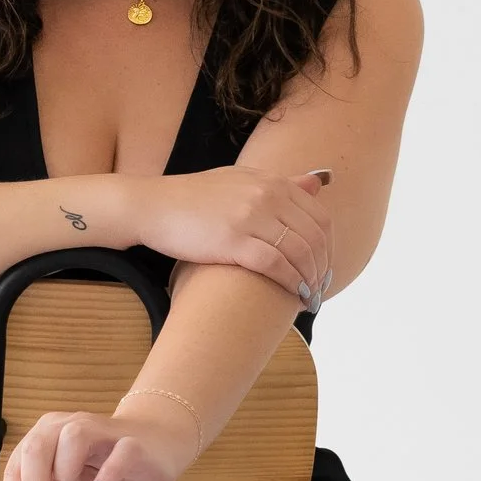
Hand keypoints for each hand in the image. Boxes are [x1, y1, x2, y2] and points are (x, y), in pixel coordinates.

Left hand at [2, 396, 206, 480]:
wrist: (156, 445)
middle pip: (35, 448)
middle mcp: (69, 427)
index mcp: (47, 436)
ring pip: (71, 440)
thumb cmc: (108, 464)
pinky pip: (117, 456)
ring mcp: (102, 432)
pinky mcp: (132, 444)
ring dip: (66, 477)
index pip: (16, 468)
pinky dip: (103, 479)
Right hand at [127, 163, 334, 307]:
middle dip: (322, 269)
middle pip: (314, 238)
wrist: (152, 205)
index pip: (320, 218)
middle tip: (319, 291)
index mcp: (273, 182)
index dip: (328, 249)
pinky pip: (275, 265)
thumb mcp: (241, 180)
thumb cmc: (194, 197)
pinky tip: (291, 297)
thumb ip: (281, 183)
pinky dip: (290, 284)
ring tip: (307, 300)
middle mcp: (267, 195)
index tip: (323, 270)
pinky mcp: (232, 241)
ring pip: (299, 253)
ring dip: (309, 281)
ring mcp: (251, 217)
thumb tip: (319, 183)